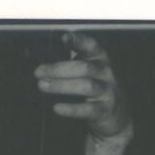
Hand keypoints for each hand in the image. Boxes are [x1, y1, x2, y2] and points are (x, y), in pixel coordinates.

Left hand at [36, 31, 132, 151]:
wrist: (116, 116)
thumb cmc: (96, 89)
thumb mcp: (88, 72)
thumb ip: (73, 62)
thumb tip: (47, 58)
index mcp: (100, 59)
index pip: (92, 46)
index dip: (79, 41)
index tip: (64, 38)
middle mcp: (106, 73)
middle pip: (84, 67)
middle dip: (59, 69)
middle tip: (39, 72)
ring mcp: (107, 92)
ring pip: (86, 86)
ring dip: (61, 85)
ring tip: (43, 86)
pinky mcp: (104, 111)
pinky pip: (87, 109)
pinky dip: (71, 109)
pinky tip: (57, 108)